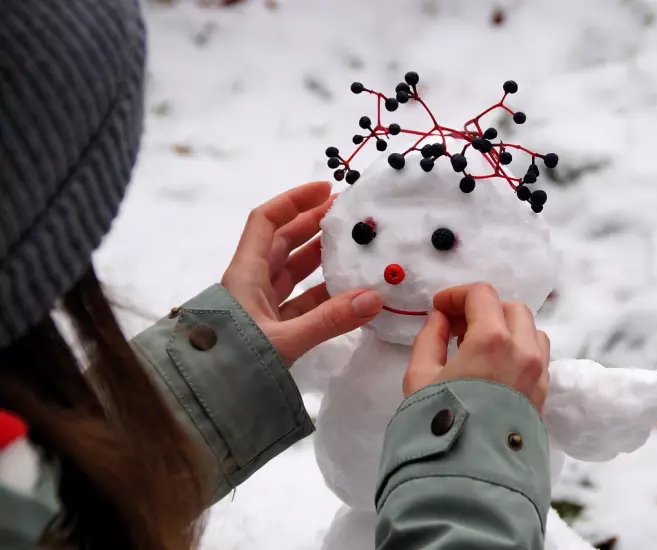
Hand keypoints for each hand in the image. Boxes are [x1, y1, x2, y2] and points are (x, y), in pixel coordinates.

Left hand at [221, 181, 382, 364]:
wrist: (208, 402)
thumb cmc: (234, 362)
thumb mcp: (284, 340)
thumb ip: (329, 320)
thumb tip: (374, 298)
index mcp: (245, 273)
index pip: (266, 221)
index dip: (293, 200)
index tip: (325, 188)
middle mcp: (251, 283)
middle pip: (283, 241)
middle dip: (313, 224)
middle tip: (347, 214)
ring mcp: (260, 306)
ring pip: (293, 271)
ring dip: (319, 257)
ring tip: (352, 246)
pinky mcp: (271, 328)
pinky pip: (300, 302)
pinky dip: (322, 294)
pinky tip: (348, 292)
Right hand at [404, 283, 549, 412]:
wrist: (469, 476)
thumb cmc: (438, 426)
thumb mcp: (419, 377)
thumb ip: (430, 338)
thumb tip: (440, 319)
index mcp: (492, 340)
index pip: (482, 294)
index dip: (456, 295)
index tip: (439, 308)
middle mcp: (522, 351)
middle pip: (510, 307)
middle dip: (482, 308)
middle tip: (456, 326)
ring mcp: (538, 373)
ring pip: (530, 329)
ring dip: (505, 327)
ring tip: (477, 346)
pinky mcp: (543, 393)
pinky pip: (537, 355)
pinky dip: (518, 348)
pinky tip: (494, 367)